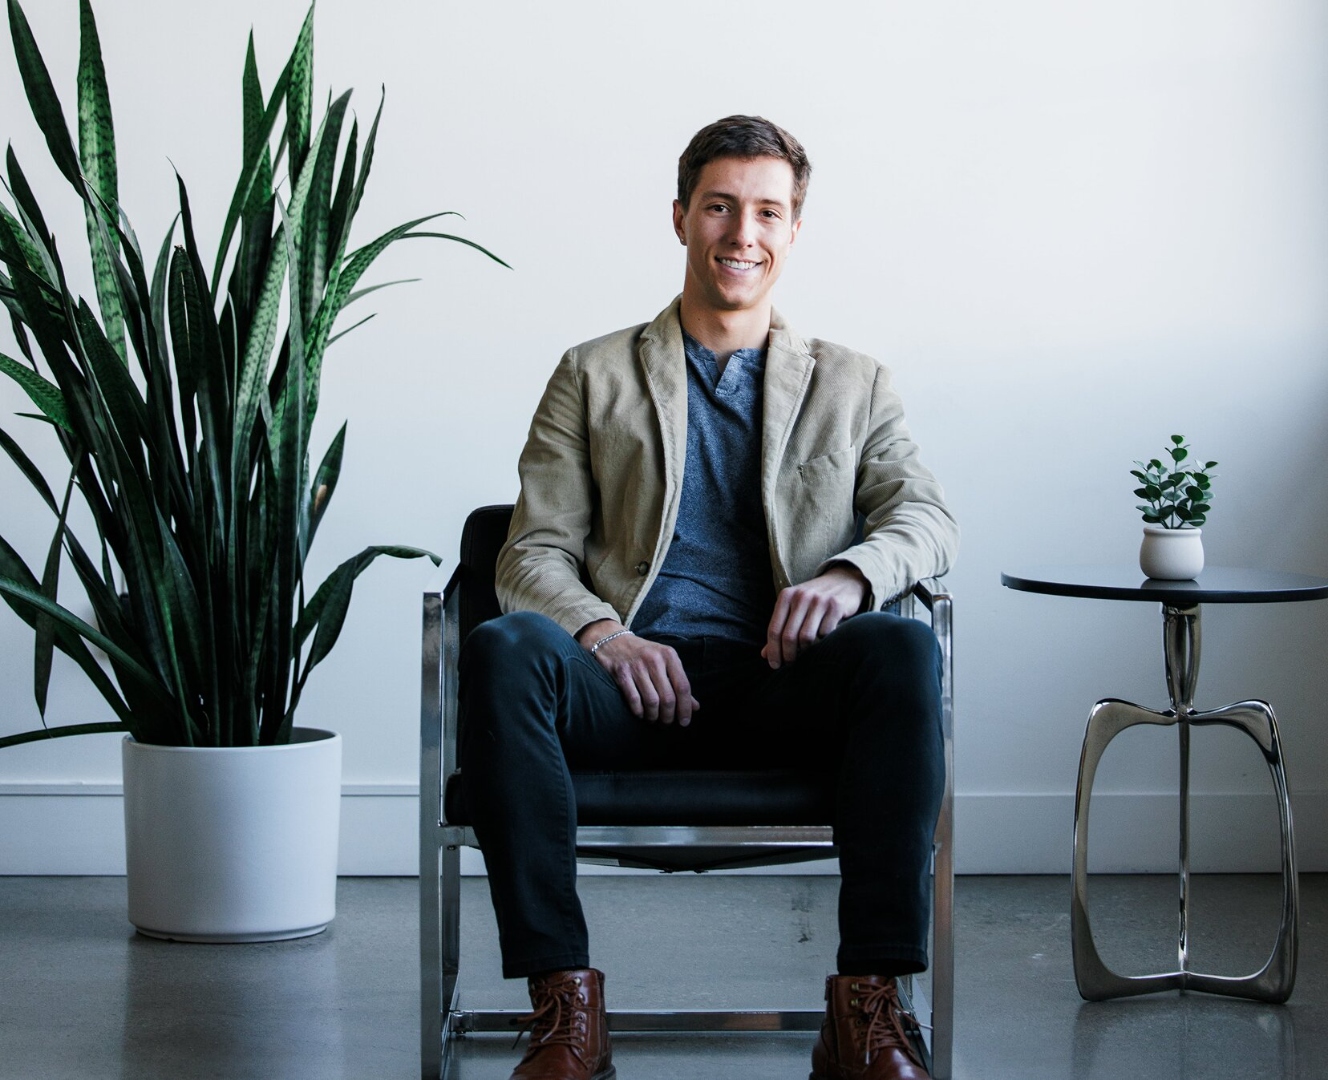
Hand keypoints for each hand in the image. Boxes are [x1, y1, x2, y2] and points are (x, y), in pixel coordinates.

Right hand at [579, 620, 698, 725]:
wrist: (613, 640)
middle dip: (669, 716)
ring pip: (652, 701)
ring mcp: (637, 666)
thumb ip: (679, 682)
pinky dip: (639, 711)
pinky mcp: (621, 673)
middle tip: (667, 724)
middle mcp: (654, 659)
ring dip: (654, 716)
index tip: (684, 722)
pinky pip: (634, 700)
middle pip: (668, 697)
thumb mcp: (664, 662)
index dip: (685, 708)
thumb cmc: (643, 654)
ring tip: (654, 720)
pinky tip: (641, 714)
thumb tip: (695, 706)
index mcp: (669, 655)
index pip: (683, 686)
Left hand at [761, 565, 867, 668]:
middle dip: (788, 655)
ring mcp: (819, 600)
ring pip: (807, 637)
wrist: (843, 580)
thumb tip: (764, 654)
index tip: (775, 665)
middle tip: (791, 664)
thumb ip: (780, 629)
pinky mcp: (836, 605)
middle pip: (789, 636)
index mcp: (786, 596)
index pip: (774, 629)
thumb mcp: (794, 608)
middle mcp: (801, 596)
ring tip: (807, 654)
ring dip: (806, 650)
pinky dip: (823, 641)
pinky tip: (823, 641)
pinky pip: (826, 633)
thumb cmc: (814, 599)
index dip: (773, 651)